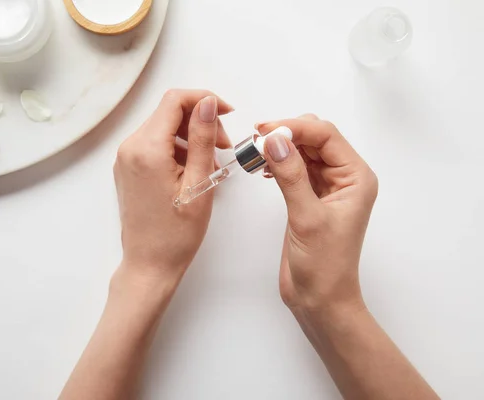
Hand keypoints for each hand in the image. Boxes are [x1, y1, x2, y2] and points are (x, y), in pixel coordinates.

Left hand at [114, 89, 232, 283]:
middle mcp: (130, 148)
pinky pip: (155, 145)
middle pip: (169, 112)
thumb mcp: (199, 183)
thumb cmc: (176, 233)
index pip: (175, 100)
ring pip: (163, 128)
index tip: (228, 113)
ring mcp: (125, 158)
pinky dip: (177, 149)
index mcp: (146, 148)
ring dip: (190, 136)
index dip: (204, 99)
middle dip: (200, 121)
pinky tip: (193, 170)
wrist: (149, 264)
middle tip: (224, 146)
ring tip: (211, 162)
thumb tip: (208, 104)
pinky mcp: (128, 169)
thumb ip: (203, 138)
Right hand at [258, 115, 377, 313]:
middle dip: (286, 134)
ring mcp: (326, 187)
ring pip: (302, 152)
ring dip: (279, 148)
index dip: (296, 127)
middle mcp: (344, 178)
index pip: (326, 136)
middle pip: (314, 139)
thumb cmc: (324, 265)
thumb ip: (291, 176)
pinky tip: (262, 167)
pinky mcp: (309, 197)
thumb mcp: (307, 217)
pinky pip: (294, 168)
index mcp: (356, 178)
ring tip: (255, 152)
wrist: (319, 299)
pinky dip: (278, 163)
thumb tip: (275, 140)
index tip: (266, 130)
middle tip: (257, 140)